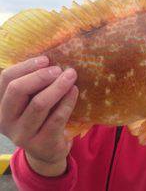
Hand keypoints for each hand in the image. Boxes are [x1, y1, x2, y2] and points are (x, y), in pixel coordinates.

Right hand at [0, 56, 78, 175]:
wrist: (47, 149)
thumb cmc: (40, 118)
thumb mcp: (31, 101)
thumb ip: (34, 84)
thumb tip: (50, 60)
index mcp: (1, 104)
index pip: (6, 78)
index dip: (26, 66)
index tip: (46, 59)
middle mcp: (5, 120)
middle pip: (18, 90)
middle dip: (41, 76)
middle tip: (59, 69)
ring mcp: (22, 134)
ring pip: (39, 104)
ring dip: (57, 86)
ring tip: (71, 76)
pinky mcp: (41, 144)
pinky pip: (56, 118)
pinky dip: (67, 102)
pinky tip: (74, 91)